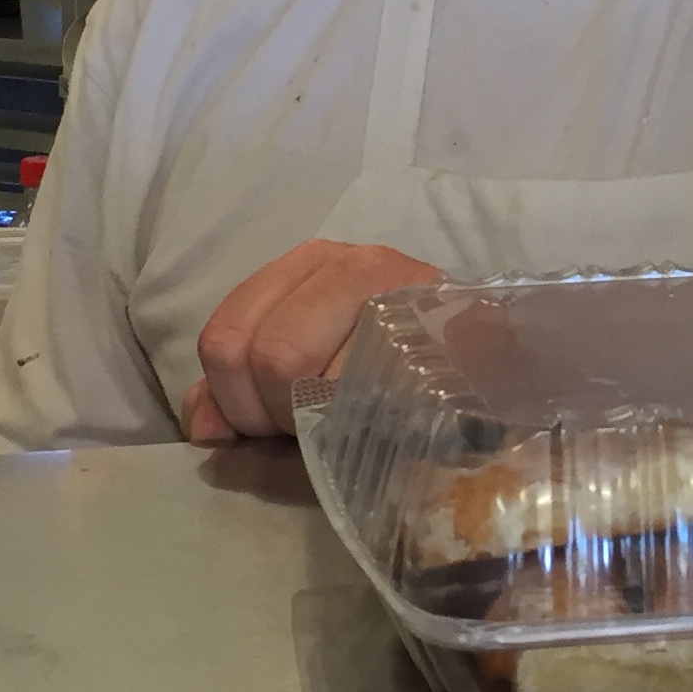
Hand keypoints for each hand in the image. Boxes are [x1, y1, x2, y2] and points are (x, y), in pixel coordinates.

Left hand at [184, 238, 440, 442]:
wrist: (489, 363)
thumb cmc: (385, 373)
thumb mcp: (300, 376)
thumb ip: (241, 396)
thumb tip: (203, 426)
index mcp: (299, 267)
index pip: (225, 337)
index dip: (237, 403)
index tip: (272, 430)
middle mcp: (344, 261)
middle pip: (268, 355)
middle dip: (280, 414)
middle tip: (315, 430)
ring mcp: (396, 280)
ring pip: (317, 367)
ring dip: (324, 417)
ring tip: (354, 422)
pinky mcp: (440, 313)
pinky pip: (376, 380)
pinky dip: (372, 414)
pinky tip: (388, 418)